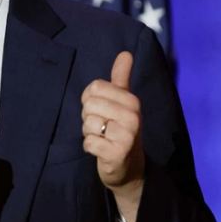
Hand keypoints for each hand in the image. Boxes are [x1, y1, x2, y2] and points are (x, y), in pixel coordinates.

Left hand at [81, 51, 144, 221]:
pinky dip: (90, 147)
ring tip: (103, 138)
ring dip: (90, 133)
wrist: (130, 168)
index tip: (102, 110)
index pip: (94, 87)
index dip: (90, 99)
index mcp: (132, 101)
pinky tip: (102, 149)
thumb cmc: (121, 130)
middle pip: (89, 104)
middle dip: (89, 117)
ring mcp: (126, 136)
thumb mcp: (123, 103)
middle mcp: (133, 117)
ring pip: (87, 124)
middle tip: (102, 127)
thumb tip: (126, 53)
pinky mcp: (116, 154)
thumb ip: (121, 78)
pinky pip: (88, 142)